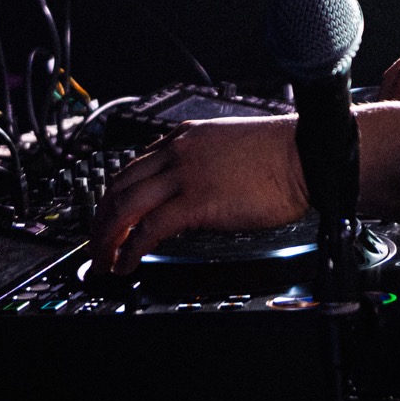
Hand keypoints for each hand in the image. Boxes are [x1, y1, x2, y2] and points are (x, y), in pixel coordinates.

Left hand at [90, 116, 307, 273]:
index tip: (109, 218)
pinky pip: (148, 229)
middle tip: (97, 245)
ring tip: (105, 260)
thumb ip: (200, 162)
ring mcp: (184, 175)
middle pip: (119, 185)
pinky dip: (130, 249)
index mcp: (185, 137)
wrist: (302, 154)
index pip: (133, 166)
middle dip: (101, 219)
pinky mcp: (196, 202)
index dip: (114, 196)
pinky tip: (127, 263)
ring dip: (108, 238)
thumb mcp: (227, 145)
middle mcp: (178, 151)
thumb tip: (186, 192)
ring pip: (126, 207)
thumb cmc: (276, 154)